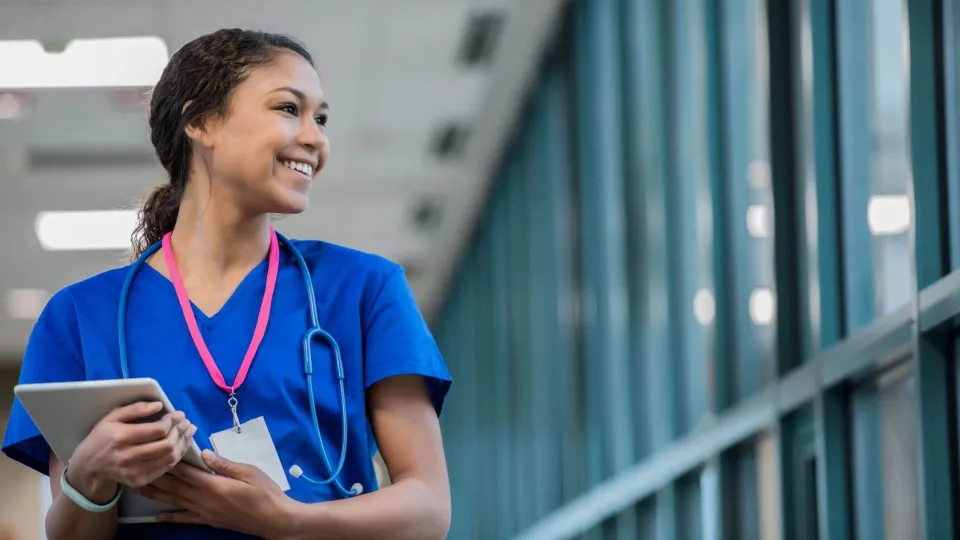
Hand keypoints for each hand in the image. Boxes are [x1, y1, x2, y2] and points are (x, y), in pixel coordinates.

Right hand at [67, 401, 196, 501]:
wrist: (89, 467)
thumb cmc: (102, 438)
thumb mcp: (112, 418)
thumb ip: (135, 409)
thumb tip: (159, 405)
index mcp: (121, 437)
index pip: (157, 430)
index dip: (172, 421)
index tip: (179, 414)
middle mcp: (128, 456)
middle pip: (167, 445)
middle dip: (181, 432)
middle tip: (187, 423)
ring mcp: (135, 472)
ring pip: (170, 458)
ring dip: (183, 444)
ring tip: (188, 432)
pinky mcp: (140, 481)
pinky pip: (165, 468)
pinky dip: (177, 456)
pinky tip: (181, 445)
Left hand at [142, 450, 296, 538]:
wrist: (274, 519)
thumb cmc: (265, 493)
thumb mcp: (249, 472)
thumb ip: (224, 464)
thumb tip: (203, 454)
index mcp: (214, 485)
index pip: (186, 471)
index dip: (170, 461)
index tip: (156, 451)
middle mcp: (204, 500)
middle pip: (174, 487)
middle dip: (155, 477)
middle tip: (136, 468)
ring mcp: (204, 512)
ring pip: (175, 502)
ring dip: (156, 495)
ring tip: (138, 488)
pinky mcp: (208, 520)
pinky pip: (185, 518)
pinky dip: (170, 517)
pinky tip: (158, 516)